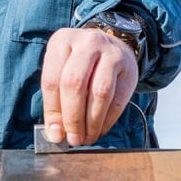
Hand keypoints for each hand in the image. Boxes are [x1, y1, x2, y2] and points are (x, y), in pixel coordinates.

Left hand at [40, 27, 138, 146]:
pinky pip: (118, 99)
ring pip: (99, 93)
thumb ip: (56, 98)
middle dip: (73, 118)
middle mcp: (87, 43)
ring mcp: (110, 52)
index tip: (55, 133)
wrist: (112, 44)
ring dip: (92, 122)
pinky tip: (100, 130)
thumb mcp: (62, 70)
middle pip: (75, 84)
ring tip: (87, 138)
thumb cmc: (79, 63)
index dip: (52, 110)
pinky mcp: (128, 65)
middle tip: (73, 139)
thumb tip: (55, 134)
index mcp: (62, 41)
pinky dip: (107, 120)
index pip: (52, 80)